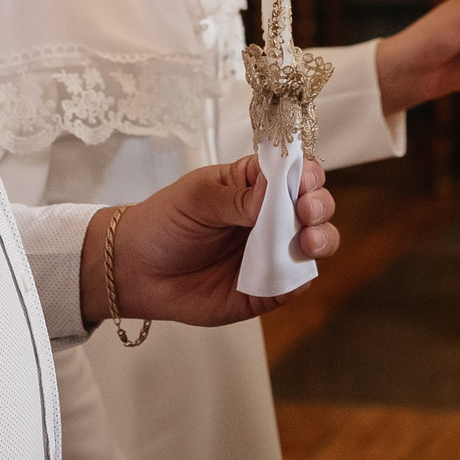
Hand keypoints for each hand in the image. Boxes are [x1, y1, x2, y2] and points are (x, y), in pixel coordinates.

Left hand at [89, 156, 339, 327]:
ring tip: (308, 241)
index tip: (303, 181)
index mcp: (254, 184)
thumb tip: (274, 191)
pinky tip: (295, 273)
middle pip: (315, 205)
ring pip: (316, 243)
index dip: (306, 173)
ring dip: (323, 239)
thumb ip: (236, 197)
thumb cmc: (164, 223)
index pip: (294, 171)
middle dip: (320, 205)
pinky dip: (302, 277)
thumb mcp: (196, 198)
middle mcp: (270, 216)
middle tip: (306, 212)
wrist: (136, 271)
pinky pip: (296, 283)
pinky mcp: (267, 287)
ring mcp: (272, 252)